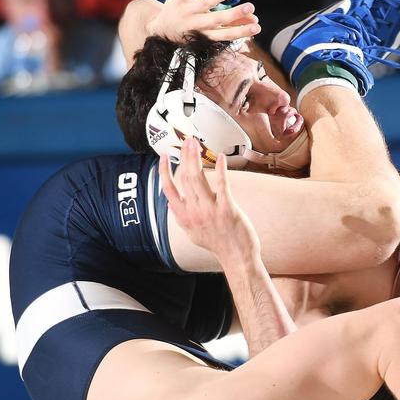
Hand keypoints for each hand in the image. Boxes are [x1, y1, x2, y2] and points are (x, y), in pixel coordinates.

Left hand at [145, 0, 259, 43]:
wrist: (161, 29)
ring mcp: (188, 11)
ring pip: (203, 4)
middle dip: (233, 15)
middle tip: (249, 8)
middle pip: (217, 19)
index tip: (256, 27)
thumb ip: (232, 25)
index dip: (242, 30)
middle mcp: (197, 24)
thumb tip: (255, 21)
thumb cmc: (192, 30)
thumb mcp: (210, 32)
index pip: (226, 34)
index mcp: (206, 35)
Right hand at [159, 136, 260, 265]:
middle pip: (184, 178)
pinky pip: (222, 186)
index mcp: (184, 216)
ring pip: (198, 179)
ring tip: (195, 143)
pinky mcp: (227, 209)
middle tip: (186, 141)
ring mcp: (210, 210)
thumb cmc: (217, 244)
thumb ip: (181, 217)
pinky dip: (220, 170)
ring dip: (195, 158)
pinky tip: (221, 157)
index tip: (163, 157)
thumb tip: (172, 204)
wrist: (236, 257)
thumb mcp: (192, 233)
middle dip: (183, 157)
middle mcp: (194, 212)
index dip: (164, 172)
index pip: (168, 190)